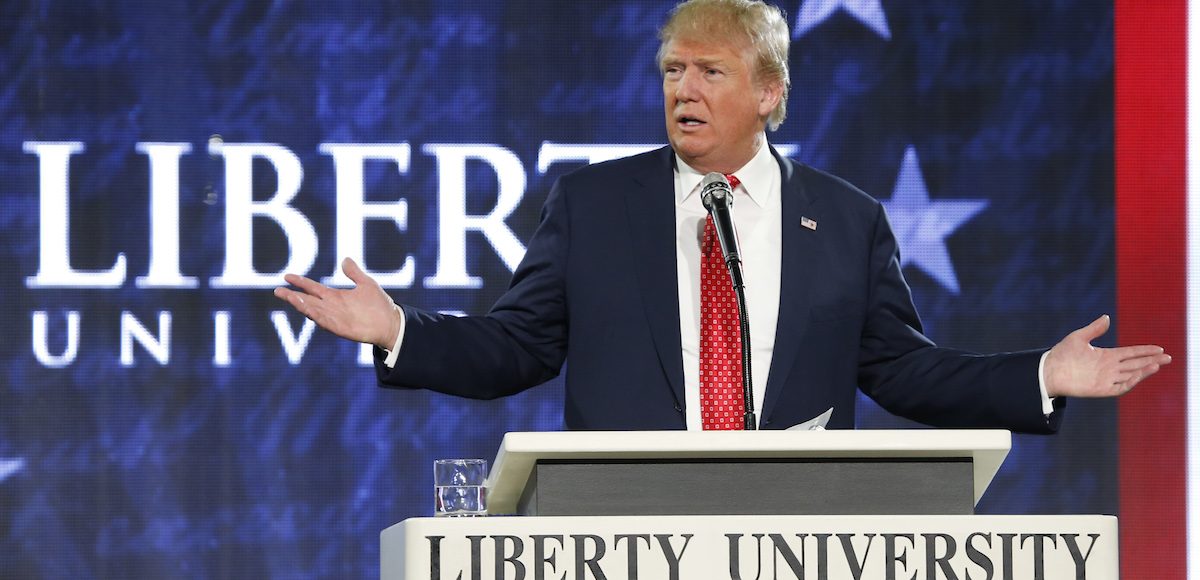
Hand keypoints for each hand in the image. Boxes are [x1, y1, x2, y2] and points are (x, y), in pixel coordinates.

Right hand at [273, 258, 401, 348]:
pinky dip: (315, 315)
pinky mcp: (340, 327)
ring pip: (312, 310)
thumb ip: (354, 273)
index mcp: (335, 296)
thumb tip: (345, 259)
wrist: (391, 322)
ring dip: (300, 304)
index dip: (300, 282)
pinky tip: (306, 309)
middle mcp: (332, 307)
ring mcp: (335, 317)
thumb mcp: (366, 283)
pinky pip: (324, 321)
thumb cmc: (379, 305)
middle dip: (292, 295)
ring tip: (288, 296)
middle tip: (277, 290)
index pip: (313, 288)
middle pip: (307, 300)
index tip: (287, 276)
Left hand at [1042, 315, 1171, 397]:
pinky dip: (1132, 381)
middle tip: (1168, 357)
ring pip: (1131, 375)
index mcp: (1106, 356)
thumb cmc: (1061, 354)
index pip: (1131, 353)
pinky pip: (1121, 387)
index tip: (1159, 348)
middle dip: (1151, 360)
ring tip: (1158, 364)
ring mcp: (1106, 379)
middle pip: (1135, 364)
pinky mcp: (1102, 389)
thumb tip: (1106, 317)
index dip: (1145, 351)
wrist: (1048, 371)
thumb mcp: (1079, 337)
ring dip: (1145, 370)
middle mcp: (1109, 368)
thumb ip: (1094, 329)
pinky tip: (1141, 374)